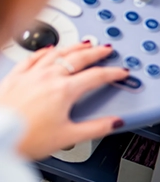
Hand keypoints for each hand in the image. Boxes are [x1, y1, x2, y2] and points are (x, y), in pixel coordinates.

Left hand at [0, 42, 128, 159]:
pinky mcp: (15, 77)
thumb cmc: (26, 138)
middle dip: (96, 52)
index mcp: (64, 91)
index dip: (113, 73)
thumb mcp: (68, 137)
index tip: (122, 72)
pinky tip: (50, 49)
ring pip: (57, 53)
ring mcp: (30, 75)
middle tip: (106, 49)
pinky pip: (33, 57)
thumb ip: (96, 128)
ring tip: (84, 43)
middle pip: (78, 58)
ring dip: (74, 47)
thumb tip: (115, 122)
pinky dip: (45, 51)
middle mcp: (48, 78)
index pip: (96, 76)